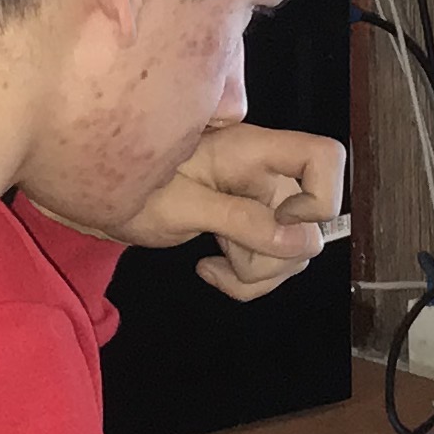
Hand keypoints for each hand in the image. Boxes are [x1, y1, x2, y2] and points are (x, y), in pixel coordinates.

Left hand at [101, 125, 344, 301]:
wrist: (109, 199)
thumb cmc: (135, 188)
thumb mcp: (182, 206)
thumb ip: (240, 220)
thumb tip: (296, 238)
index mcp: (254, 152)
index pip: (324, 157)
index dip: (320, 196)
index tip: (282, 221)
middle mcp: (269, 176)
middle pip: (312, 225)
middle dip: (272, 255)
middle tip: (226, 246)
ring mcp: (264, 206)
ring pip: (295, 255)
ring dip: (256, 273)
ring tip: (214, 260)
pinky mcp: (253, 232)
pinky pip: (273, 268)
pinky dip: (246, 280)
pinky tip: (211, 268)